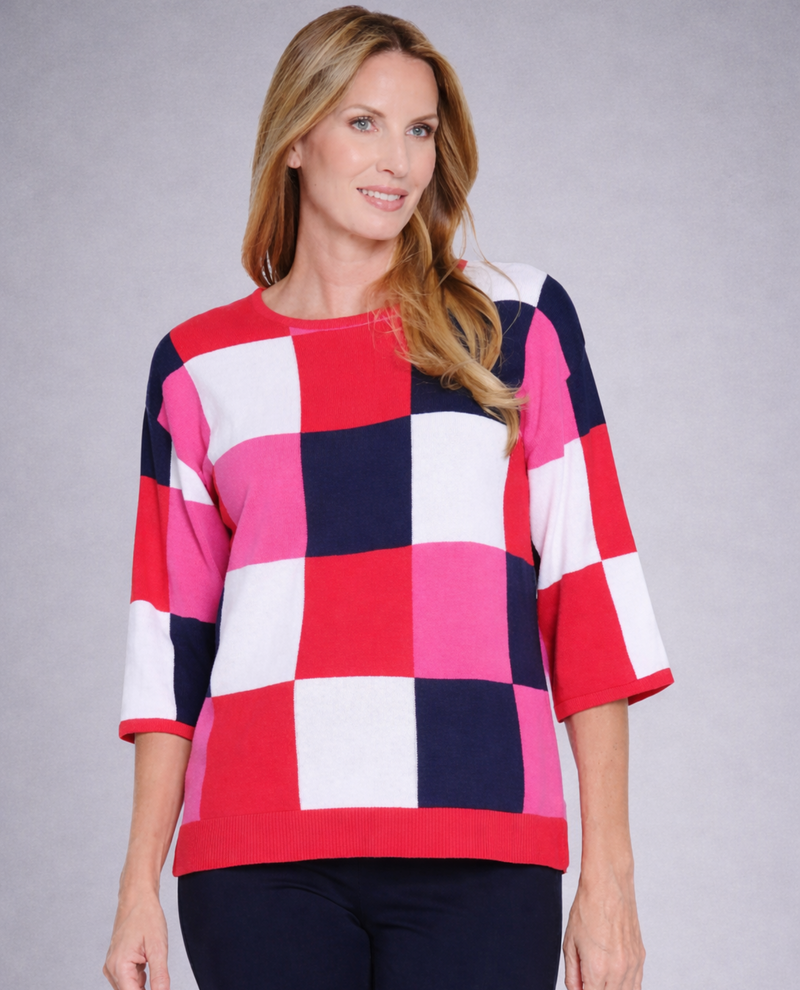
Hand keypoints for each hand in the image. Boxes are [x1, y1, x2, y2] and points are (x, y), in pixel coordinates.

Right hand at [103, 890, 169, 989]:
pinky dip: (140, 976)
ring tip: (151, 960)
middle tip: (155, 967)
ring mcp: (113, 965)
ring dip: (143, 984)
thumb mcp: (158, 947)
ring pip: (129, 987)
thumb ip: (159, 975)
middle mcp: (112, 968)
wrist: (138, 897)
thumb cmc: (146, 916)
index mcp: (119, 966)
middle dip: (145, 989)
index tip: (160, 988)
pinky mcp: (117, 962)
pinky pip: (128, 978)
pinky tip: (147, 962)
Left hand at [563, 866, 644, 989]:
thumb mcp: (569, 943)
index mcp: (598, 969)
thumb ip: (572, 975)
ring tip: (599, 979)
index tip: (581, 987)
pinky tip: (614, 980)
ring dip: (612, 989)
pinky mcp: (640, 957)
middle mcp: (619, 970)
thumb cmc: (587, 909)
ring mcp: (633, 964)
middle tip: (587, 981)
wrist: (607, 885)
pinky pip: (637, 984)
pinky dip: (625, 986)